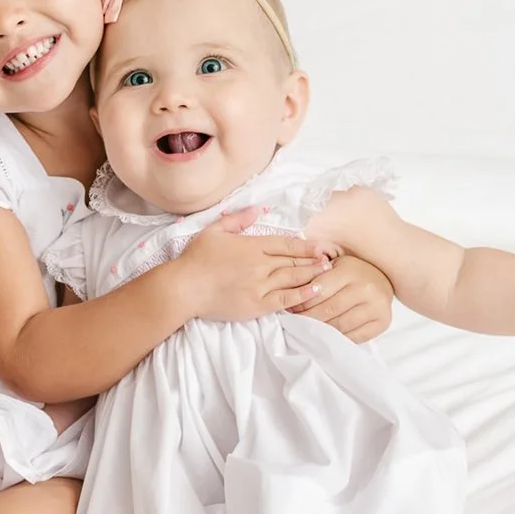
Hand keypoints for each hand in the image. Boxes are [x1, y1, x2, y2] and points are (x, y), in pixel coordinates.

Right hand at [176, 208, 330, 323]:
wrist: (184, 287)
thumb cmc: (196, 258)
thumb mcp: (214, 230)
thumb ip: (238, 219)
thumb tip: (259, 208)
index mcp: (252, 245)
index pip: (287, 244)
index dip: (307, 246)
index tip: (321, 246)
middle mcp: (261, 264)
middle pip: (294, 261)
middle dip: (314, 260)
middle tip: (330, 260)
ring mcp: (261, 285)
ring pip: (294, 278)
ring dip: (313, 274)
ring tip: (327, 272)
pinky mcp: (257, 305)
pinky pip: (286, 299)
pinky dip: (302, 294)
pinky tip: (315, 290)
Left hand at [289, 253, 393, 343]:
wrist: (382, 280)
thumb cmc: (352, 272)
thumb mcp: (335, 265)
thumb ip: (316, 274)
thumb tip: (292, 292)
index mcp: (350, 270)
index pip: (319, 291)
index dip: (302, 302)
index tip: (291, 309)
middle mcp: (366, 288)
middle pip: (328, 310)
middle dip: (308, 318)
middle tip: (296, 322)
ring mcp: (377, 306)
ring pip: (340, 325)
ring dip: (321, 330)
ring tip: (309, 330)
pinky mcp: (382, 322)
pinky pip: (355, 336)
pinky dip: (338, 338)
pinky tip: (328, 336)